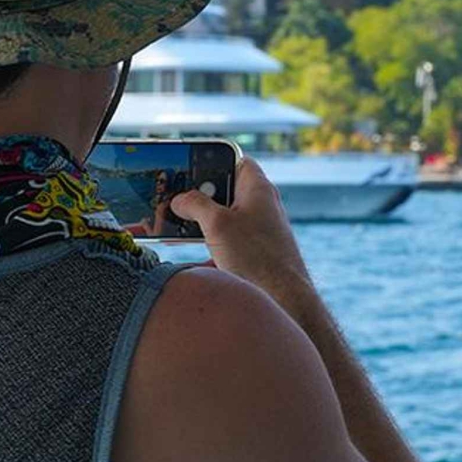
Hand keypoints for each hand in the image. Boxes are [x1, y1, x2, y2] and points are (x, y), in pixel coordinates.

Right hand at [171, 157, 313, 312]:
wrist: (285, 301)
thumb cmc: (257, 257)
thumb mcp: (218, 224)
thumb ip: (195, 205)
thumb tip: (179, 199)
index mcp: (257, 188)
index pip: (237, 160)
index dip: (214, 160)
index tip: (190, 166)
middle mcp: (262, 206)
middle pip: (226, 191)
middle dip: (199, 197)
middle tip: (175, 202)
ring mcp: (259, 231)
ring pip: (224, 219)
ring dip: (201, 225)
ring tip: (175, 230)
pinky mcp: (256, 253)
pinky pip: (228, 243)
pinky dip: (211, 247)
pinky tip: (195, 262)